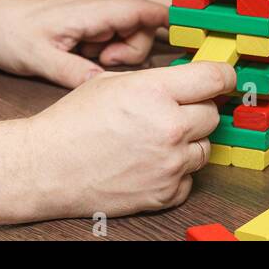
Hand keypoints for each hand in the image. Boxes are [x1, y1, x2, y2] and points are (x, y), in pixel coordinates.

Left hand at [0, 0, 166, 86]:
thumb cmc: (8, 34)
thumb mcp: (39, 60)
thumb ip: (75, 73)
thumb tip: (107, 87)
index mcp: (89, 12)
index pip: (140, 10)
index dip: (166, 22)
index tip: (184, 38)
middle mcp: (95, 11)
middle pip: (139, 28)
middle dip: (131, 52)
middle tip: (102, 66)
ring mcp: (90, 19)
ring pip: (125, 36)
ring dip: (116, 55)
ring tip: (87, 63)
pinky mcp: (84, 29)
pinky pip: (108, 41)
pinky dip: (103, 54)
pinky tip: (82, 61)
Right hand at [25, 61, 232, 217]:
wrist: (46, 167)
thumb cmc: (72, 123)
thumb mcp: (113, 81)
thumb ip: (157, 80)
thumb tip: (189, 79)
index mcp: (156, 92)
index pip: (216, 78)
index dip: (222, 76)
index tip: (221, 79)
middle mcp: (169, 127)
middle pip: (212, 114)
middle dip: (196, 110)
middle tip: (171, 112)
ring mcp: (169, 164)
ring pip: (205, 147)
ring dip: (188, 143)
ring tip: (155, 140)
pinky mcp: (164, 193)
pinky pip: (189, 179)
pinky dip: (176, 173)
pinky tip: (150, 163)